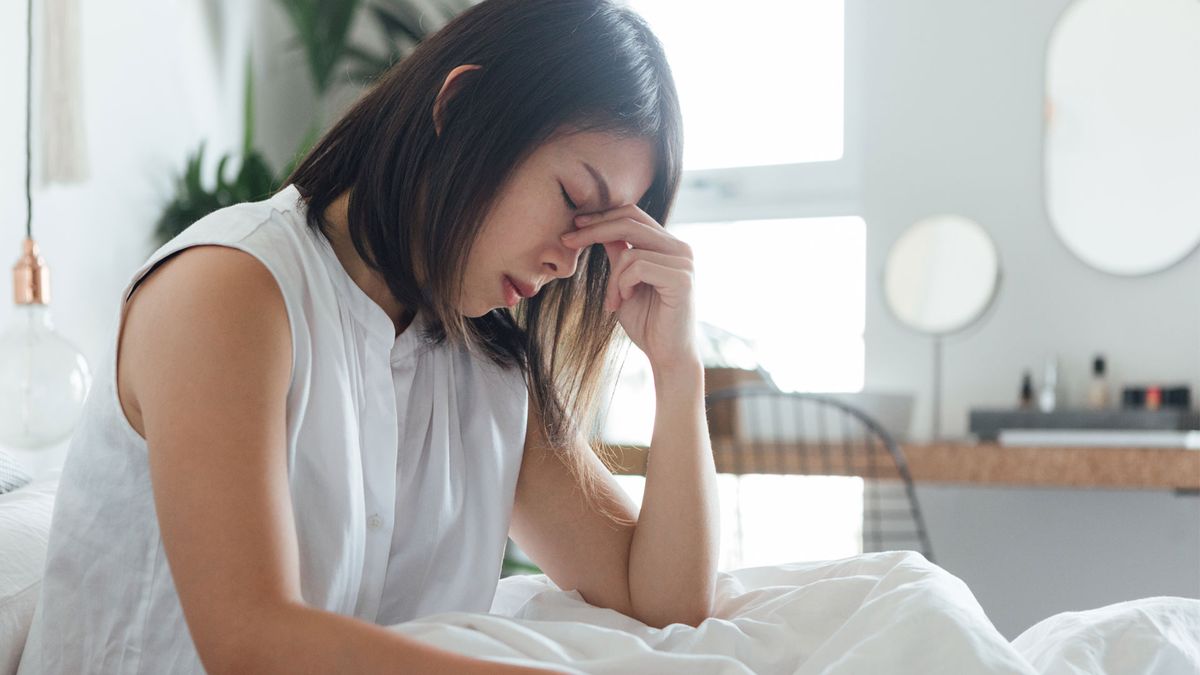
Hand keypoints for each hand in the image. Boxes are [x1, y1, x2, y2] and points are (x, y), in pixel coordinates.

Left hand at [560, 204, 700, 372]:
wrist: (667, 355)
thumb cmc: (646, 322)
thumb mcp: (623, 283)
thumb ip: (618, 255)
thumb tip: (597, 227)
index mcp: (668, 246)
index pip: (633, 215)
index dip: (602, 216)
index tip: (574, 225)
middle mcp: (680, 248)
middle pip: (630, 221)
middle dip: (594, 229)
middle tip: (568, 241)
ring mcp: (684, 262)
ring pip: (631, 250)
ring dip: (613, 279)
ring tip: (614, 301)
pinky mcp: (682, 278)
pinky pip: (638, 267)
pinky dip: (623, 285)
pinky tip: (625, 301)